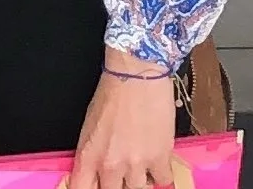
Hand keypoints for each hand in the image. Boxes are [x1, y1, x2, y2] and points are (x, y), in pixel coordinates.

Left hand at [66, 61, 175, 188]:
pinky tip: (158, 161)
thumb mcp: (91, 125)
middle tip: (123, 171)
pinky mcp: (160, 159)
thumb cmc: (111, 93)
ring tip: (140, 163)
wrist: (136, 75)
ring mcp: (136, 164)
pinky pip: (163, 181)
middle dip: (118, 184)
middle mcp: (111, 164)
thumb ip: (93, 153)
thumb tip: (97, 171)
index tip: (97, 185)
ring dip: (140, 180)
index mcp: (89, 154)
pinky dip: (161, 173)